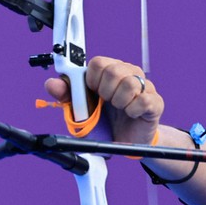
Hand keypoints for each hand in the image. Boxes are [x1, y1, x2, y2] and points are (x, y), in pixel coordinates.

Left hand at [45, 56, 163, 143]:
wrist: (125, 142)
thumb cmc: (104, 121)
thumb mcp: (80, 109)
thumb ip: (66, 95)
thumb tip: (50, 84)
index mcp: (109, 70)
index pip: (98, 62)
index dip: (92, 80)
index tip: (93, 93)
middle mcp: (128, 73)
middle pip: (114, 70)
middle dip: (105, 92)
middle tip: (107, 102)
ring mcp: (144, 86)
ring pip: (129, 83)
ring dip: (119, 102)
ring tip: (120, 109)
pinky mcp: (155, 101)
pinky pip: (143, 100)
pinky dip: (133, 111)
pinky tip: (131, 114)